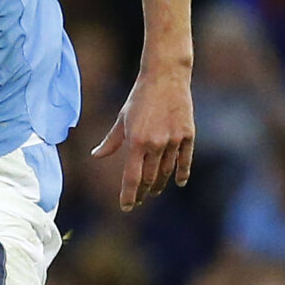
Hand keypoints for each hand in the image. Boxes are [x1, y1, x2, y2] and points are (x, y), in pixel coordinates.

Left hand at [90, 68, 195, 210]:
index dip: (129, 195)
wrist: (165, 77)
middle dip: (144, 192)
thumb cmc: (140, 97)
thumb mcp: (122, 119)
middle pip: (150, 178)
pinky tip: (178, 181)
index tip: (126, 207)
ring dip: (160, 184)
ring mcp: (173, 140)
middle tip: (141, 199)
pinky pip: (185, 160)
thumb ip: (111, 141)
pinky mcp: (188, 134)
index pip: (132, 178)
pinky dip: (182, 172)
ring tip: (155, 191)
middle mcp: (155, 144)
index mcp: (136, 141)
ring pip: (166, 171)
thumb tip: (96, 155)